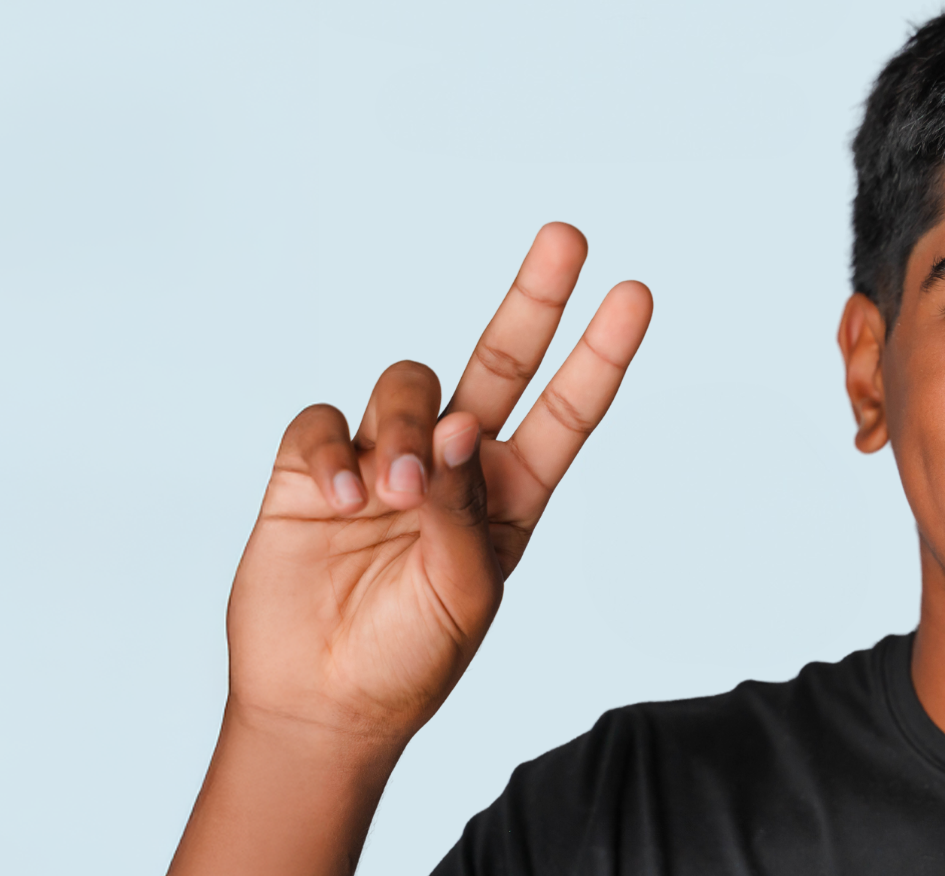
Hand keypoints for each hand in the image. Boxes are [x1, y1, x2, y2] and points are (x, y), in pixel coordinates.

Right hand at [226, 222, 651, 745]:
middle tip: (567, 239)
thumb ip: (466, 511)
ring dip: (403, 428)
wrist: (322, 705)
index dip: (599, 354)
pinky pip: (323, 422)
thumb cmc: (410, 659)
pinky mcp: (309, 470)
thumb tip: (452, 431)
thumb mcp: (467, 595)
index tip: (635, 293)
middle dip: (534, 299)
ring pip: (406, 386)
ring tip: (394, 496)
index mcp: (510, 494)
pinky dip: (332, 450)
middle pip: (499, 361)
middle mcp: (452, 464)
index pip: (565, 411)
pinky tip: (340, 497)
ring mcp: (382, 459)